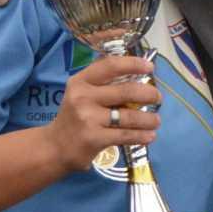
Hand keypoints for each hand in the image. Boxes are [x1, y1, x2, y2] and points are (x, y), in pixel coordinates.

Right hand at [42, 56, 160, 172]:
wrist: (55, 147)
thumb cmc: (75, 116)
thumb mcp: (82, 93)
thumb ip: (104, 83)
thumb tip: (139, 73)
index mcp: (81, 81)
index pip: (110, 66)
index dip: (133, 64)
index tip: (150, 67)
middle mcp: (82, 97)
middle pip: (126, 91)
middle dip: (149, 94)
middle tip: (157, 97)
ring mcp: (87, 118)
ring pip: (129, 116)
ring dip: (149, 119)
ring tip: (156, 121)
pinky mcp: (94, 138)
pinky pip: (126, 135)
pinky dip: (142, 135)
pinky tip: (149, 136)